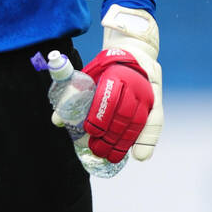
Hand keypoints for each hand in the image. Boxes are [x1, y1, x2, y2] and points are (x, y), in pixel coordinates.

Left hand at [79, 48, 153, 162]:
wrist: (136, 54)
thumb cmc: (106, 68)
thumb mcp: (90, 74)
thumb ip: (73, 95)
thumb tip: (57, 121)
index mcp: (116, 74)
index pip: (108, 99)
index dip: (100, 117)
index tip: (90, 131)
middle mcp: (135, 84)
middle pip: (123, 114)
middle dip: (110, 135)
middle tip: (96, 149)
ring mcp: (147, 94)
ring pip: (137, 122)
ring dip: (125, 143)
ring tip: (112, 158)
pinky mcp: (155, 103)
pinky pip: (153, 123)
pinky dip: (146, 141)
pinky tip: (139, 156)